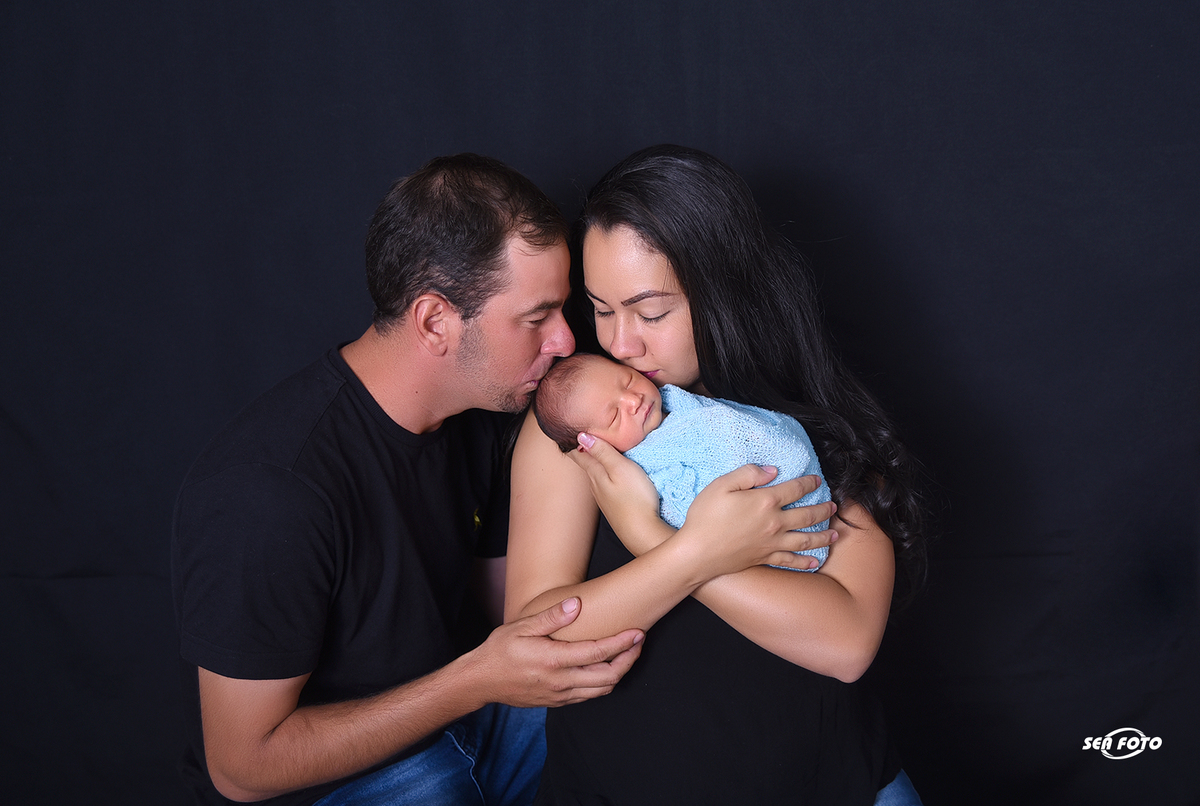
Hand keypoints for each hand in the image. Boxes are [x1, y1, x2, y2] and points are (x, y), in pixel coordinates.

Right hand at [471, 597, 643, 707]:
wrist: (481, 681)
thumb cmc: (499, 650)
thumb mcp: (521, 627)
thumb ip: (551, 617)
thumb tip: (576, 603)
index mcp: (553, 660)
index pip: (597, 653)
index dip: (622, 643)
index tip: (638, 632)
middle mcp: (560, 682)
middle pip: (608, 677)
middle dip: (629, 660)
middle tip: (638, 642)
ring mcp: (560, 695)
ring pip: (602, 690)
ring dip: (619, 673)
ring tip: (627, 654)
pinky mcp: (557, 702)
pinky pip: (589, 696)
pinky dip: (603, 683)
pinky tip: (605, 668)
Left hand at [568, 432, 664, 552]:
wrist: (643, 532)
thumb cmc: (635, 498)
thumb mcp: (620, 468)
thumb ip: (602, 452)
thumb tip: (581, 436)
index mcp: (595, 474)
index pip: (579, 454)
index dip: (574, 442)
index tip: (570, 431)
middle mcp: (596, 486)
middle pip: (586, 464)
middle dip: (584, 451)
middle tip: (584, 437)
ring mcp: (604, 499)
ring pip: (596, 476)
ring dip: (596, 463)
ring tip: (598, 452)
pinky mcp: (614, 507)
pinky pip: (605, 486)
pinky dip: (605, 476)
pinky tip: (612, 476)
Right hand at [680, 465, 837, 576]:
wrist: (696, 553)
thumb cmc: (705, 517)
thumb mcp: (721, 485)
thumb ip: (748, 474)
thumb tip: (772, 471)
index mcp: (765, 501)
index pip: (795, 489)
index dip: (809, 483)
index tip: (817, 480)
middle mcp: (774, 523)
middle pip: (807, 515)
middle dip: (823, 509)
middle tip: (834, 506)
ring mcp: (772, 543)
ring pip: (806, 539)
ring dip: (824, 535)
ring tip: (836, 533)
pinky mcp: (765, 558)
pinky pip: (791, 560)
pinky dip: (805, 561)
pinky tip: (815, 562)